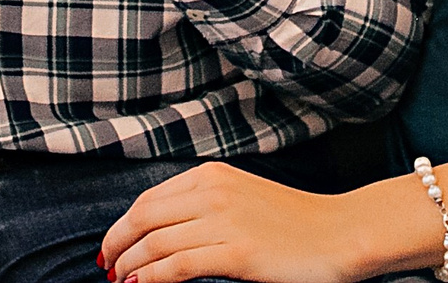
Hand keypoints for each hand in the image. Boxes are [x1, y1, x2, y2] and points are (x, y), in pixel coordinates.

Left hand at [102, 164, 380, 282]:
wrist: (341, 233)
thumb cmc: (295, 222)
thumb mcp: (242, 198)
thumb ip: (204, 205)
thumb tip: (162, 231)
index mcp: (211, 175)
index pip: (149, 199)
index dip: (123, 225)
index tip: (112, 246)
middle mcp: (212, 191)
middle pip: (144, 218)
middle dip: (117, 244)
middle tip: (106, 267)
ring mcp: (224, 221)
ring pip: (156, 243)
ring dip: (130, 265)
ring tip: (121, 282)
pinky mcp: (237, 253)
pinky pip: (179, 266)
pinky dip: (152, 278)